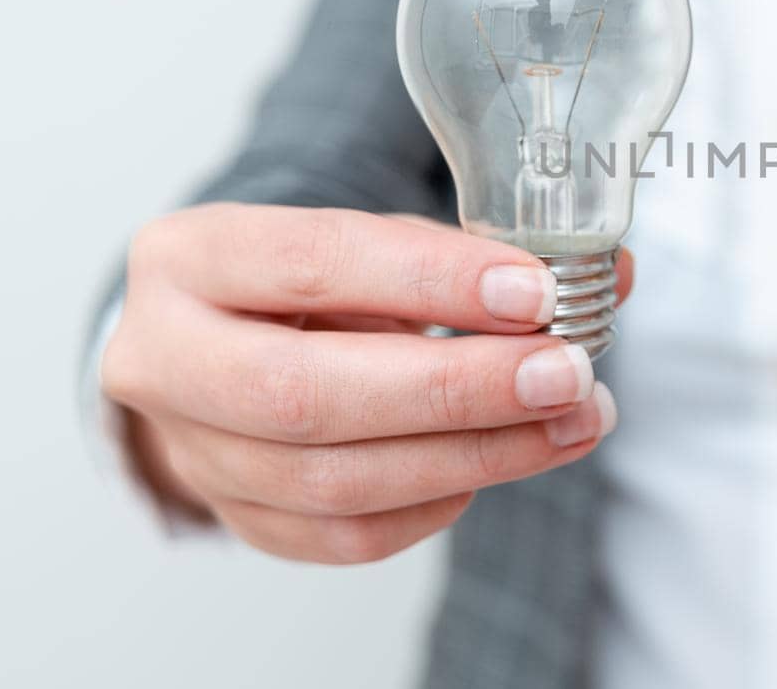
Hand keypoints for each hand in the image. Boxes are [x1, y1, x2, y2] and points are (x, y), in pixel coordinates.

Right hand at [101, 203, 628, 563]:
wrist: (221, 344)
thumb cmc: (310, 283)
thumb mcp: (376, 240)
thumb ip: (479, 257)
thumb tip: (612, 277)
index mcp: (190, 257)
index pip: (312, 264)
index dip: (431, 282)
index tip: (536, 293)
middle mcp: (164, 357)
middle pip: (308, 395)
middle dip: (456, 390)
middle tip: (563, 375)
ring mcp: (191, 451)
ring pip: (334, 480)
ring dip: (475, 454)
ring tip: (572, 422)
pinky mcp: (234, 517)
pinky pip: (346, 535)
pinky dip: (437, 502)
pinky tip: (500, 460)